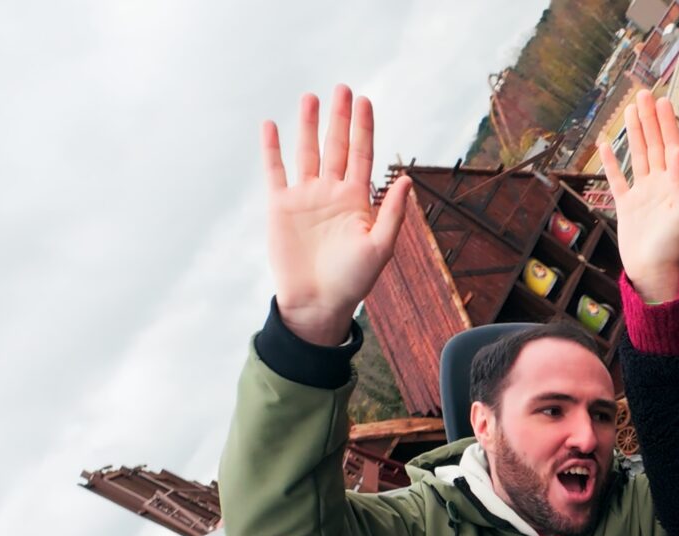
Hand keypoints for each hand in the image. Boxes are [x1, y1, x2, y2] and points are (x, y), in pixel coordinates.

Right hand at [262, 86, 409, 345]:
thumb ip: (392, 213)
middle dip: (339, 118)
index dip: (363, 128)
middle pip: (335, 146)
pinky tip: (271, 125)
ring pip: (307, 152)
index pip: (361, 155)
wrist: (317, 304)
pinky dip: (272, 149)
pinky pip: (275, 171)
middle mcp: (331, 193)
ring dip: (309, 125)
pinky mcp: (280, 207)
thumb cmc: (353, 281)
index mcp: (357, 200)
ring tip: (311, 97)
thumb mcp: (380, 248)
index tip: (365, 101)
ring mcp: (305, 198)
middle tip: (342, 88)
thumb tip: (407, 180)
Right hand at [600, 91, 678, 304]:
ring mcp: (642, 194)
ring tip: (630, 110)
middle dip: (649, 119)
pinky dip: (611, 162)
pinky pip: (617, 179)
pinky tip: (606, 145)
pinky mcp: (626, 207)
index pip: (670, 146)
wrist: (652, 274)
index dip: (666, 124)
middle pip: (653, 144)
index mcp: (675, 185)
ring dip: (634, 133)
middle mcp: (659, 186)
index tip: (662, 101)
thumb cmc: (671, 248)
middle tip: (644, 94)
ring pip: (637, 156)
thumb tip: (677, 151)